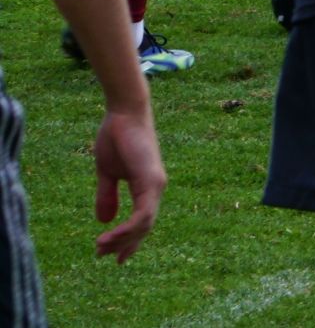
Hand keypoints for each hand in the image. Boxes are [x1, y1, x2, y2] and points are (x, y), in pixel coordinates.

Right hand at [91, 103, 162, 262]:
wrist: (124, 114)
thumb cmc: (116, 138)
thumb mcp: (107, 172)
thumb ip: (107, 195)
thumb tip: (103, 220)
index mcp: (146, 187)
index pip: (142, 221)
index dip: (129, 241)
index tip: (115, 259)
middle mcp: (155, 188)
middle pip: (144, 227)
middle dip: (124, 244)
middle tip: (103, 256)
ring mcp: (156, 184)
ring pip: (145, 223)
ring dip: (122, 239)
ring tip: (100, 246)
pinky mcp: (151, 180)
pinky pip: (144, 213)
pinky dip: (128, 228)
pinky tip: (111, 235)